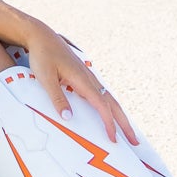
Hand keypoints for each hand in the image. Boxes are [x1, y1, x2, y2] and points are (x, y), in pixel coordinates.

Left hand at [18, 21, 137, 146]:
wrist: (41, 36)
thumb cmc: (42, 56)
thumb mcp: (45, 78)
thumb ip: (57, 97)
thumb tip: (69, 117)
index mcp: (82, 79)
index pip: (101, 105)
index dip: (109, 122)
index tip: (113, 138)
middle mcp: (89, 78)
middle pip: (112, 103)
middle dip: (124, 123)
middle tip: (134, 141)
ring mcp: (87, 76)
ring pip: (109, 99)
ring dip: (119, 116)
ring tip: (127, 132)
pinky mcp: (83, 76)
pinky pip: (101, 94)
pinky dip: (109, 107)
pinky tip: (108, 114)